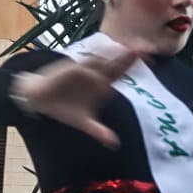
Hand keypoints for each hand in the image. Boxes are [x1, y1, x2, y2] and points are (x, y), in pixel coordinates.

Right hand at [13, 46, 146, 147]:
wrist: (40, 100)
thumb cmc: (64, 108)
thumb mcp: (84, 123)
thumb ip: (99, 131)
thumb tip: (114, 144)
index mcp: (102, 83)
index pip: (122, 70)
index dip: (135, 63)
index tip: (152, 57)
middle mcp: (95, 73)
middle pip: (117, 61)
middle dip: (131, 54)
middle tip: (148, 48)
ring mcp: (84, 70)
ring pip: (102, 60)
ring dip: (115, 55)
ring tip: (130, 49)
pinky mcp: (71, 69)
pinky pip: (84, 67)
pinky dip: (93, 67)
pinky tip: (103, 63)